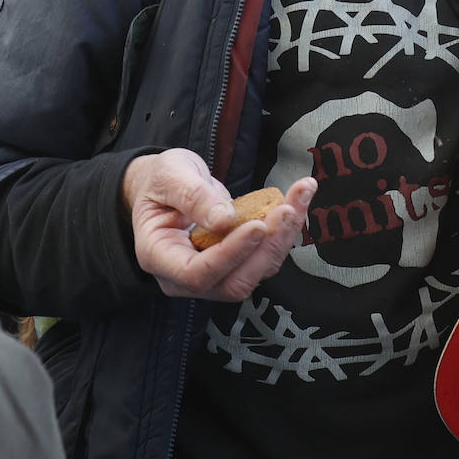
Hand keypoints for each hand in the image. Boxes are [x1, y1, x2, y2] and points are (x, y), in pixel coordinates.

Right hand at [121, 149, 316, 301]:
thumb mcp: (171, 176)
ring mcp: (214, 274)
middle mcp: (185, 277)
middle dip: (266, 248)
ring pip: (256, 272)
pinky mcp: (237, 263)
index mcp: (159, 256)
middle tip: (287, 209)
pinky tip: (297, 200)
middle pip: (233, 282)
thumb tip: (224, 220)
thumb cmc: (162, 181)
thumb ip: (194, 196)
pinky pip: (265, 256)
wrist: (168, 186)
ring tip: (299, 196)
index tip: (258, 226)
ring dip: (283, 237)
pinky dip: (285, 230)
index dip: (230, 255)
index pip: (196, 274)